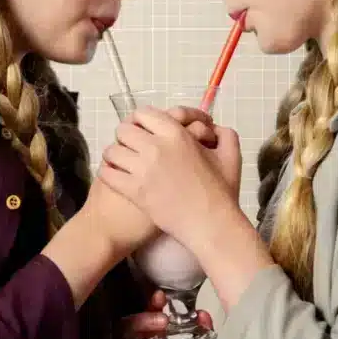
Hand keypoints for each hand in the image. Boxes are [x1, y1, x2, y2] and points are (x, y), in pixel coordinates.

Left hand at [97, 105, 241, 248]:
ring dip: (115, 155)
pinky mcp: (134, 191)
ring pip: (112, 151)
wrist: (211, 224)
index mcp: (176, 134)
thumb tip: (213, 128)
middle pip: (123, 130)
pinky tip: (114, 176)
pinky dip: (107, 173)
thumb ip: (224, 135)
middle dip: (126, 137)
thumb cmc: (222, 192)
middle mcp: (156, 147)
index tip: (145, 130)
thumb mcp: (230, 156)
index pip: (143, 113)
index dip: (141, 121)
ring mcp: (142, 170)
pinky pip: (108, 174)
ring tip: (121, 162)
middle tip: (132, 147)